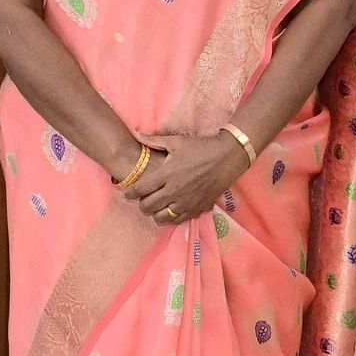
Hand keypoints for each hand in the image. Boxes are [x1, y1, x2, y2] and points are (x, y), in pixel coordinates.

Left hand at [122, 132, 249, 225]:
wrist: (227, 158)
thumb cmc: (201, 148)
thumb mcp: (176, 141)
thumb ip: (154, 141)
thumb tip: (136, 134)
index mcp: (167, 174)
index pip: (140, 189)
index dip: (129, 193)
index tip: (127, 193)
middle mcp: (174, 191)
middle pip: (148, 207)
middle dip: (141, 204)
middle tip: (142, 199)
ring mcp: (186, 202)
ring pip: (161, 218)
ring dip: (155, 213)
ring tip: (156, 206)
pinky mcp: (197, 208)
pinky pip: (178, 220)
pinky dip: (171, 217)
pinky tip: (171, 209)